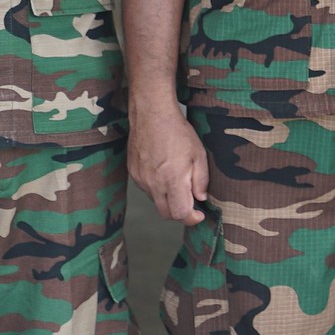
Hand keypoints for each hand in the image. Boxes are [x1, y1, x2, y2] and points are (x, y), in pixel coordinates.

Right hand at [130, 101, 209, 224]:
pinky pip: (147, 190)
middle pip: (166, 213)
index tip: (200, 214)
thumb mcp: (199, 155)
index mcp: (172, 181)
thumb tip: (201, 198)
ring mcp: (141, 180)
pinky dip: (158, 189)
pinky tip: (165, 174)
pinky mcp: (133, 173)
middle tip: (192, 203)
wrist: (152, 116)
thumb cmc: (178, 133)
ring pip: (156, 202)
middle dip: (180, 213)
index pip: (180, 213)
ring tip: (179, 183)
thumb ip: (201, 180)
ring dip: (169, 200)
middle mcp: (154, 184)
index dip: (192, 218)